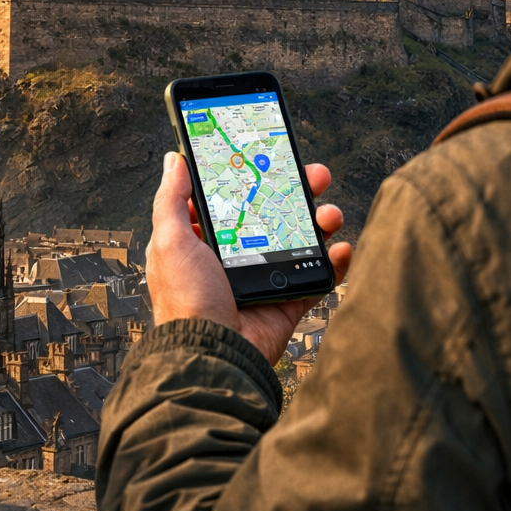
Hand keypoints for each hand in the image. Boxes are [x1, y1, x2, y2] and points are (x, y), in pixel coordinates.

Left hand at [146, 152, 352, 363]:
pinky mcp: (287, 301)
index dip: (255, 176)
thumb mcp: (170, 242)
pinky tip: (340, 247)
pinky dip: (334, 262)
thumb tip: (176, 161)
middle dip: (298, 191)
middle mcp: (236, 256)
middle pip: (275, 212)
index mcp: (206, 240)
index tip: (274, 157)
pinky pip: (317, 276)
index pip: (235, 198)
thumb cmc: (186, 301)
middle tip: (314, 176)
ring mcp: (264, 277)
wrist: (213, 353)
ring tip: (329, 214)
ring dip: (321, 221)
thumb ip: (172, 200)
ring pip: (301, 239)